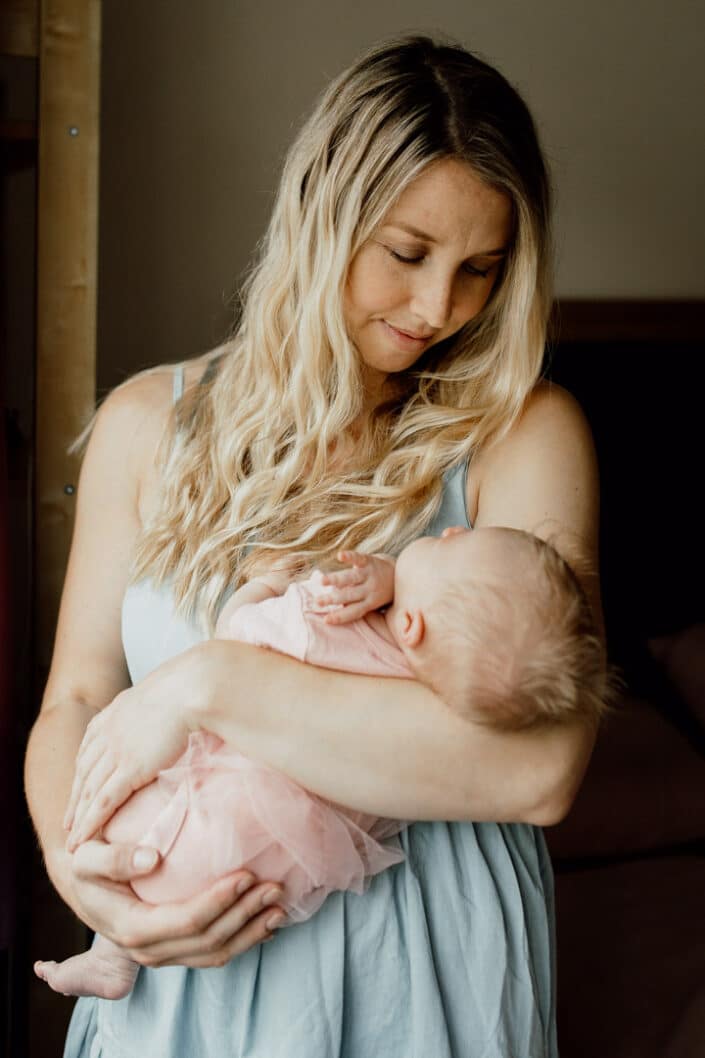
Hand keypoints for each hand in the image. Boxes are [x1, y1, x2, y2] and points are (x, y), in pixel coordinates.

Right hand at [60, 839, 286, 966]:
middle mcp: (149, 950)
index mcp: (132, 928)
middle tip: (276, 887)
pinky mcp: (175, 949)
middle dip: (246, 915)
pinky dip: (244, 939)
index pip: (186, 921)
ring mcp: (163, 954)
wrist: (85, 883)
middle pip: (208, 940)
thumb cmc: (88, 862)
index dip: (220, 900)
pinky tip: (267, 924)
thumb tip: (150, 858)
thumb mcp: (87, 856)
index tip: (247, 874)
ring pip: (216, 952)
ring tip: (280, 907)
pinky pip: (213, 953)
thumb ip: (113, 859)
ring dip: (251, 931)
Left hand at [64, 675, 192, 849]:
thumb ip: (155, 706)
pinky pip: (103, 801)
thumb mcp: (160, 692)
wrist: (188, 688)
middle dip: (75, 798)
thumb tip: (169, 710)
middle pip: (84, 773)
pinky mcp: (130, 768)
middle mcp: (108, 733)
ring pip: (89, 791)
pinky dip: (90, 822)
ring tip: (72, 837)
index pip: (89, 748)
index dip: (83, 771)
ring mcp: (116, 751)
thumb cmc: (187, 687)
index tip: (78, 787)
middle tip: (68, 820)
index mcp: (114, 714)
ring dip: (78, 816)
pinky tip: (83, 838)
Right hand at [317, 551, 395, 623]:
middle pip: (349, 595)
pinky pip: (359, 558)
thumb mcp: (372, 603)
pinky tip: (340, 556)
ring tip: (322, 581)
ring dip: (336, 579)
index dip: (340, 616)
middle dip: (332, 599)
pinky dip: (350, 556)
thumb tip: (331, 612)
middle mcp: (370, 589)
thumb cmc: (379, 592)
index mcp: (370, 602)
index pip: (353, 611)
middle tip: (317, 602)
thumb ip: (354, 605)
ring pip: (351, 578)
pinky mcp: (369, 561)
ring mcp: (369, 574)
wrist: (399, 573)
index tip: (326, 620)